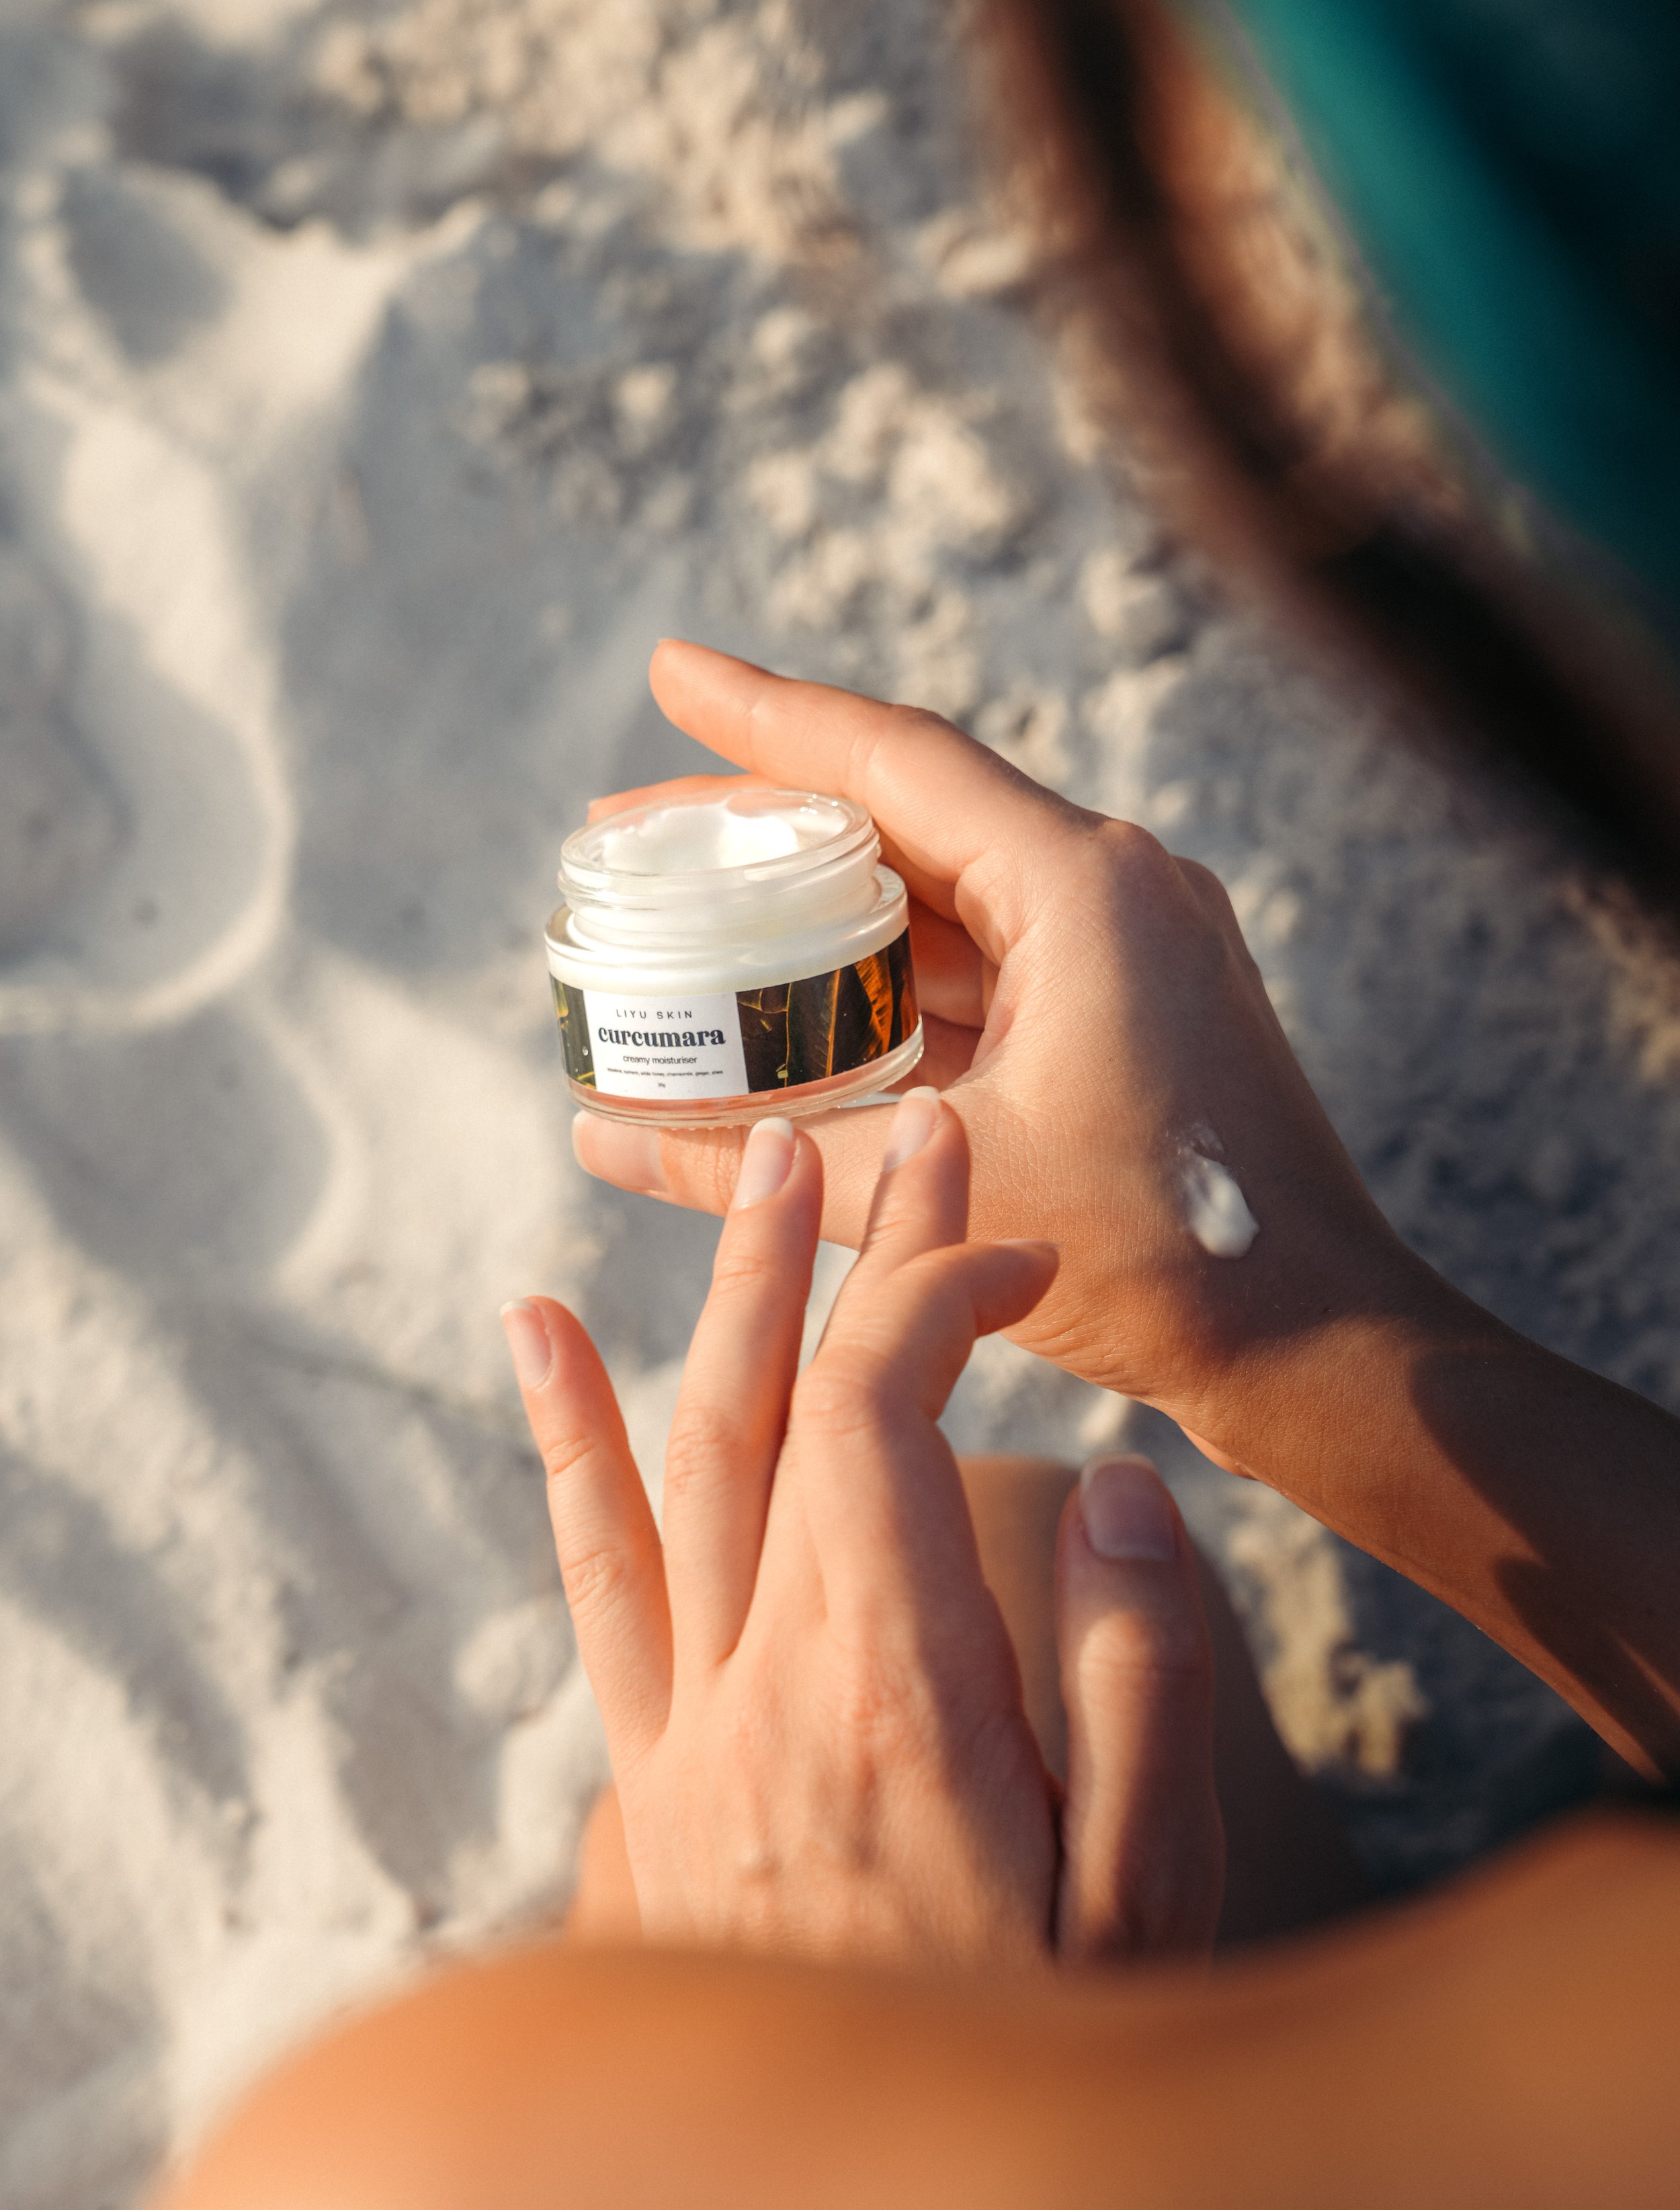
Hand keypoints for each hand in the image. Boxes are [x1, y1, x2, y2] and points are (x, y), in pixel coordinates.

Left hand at [504, 1094, 1223, 1965]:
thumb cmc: (1037, 2063)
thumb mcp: (1149, 1886)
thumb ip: (1132, 1668)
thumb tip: (1102, 1481)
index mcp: (891, 1686)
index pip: (878, 1410)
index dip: (938, 1293)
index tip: (1013, 1251)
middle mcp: (759, 1686)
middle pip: (773, 1411)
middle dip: (823, 1256)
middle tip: (865, 1135)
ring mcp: (684, 1735)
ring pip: (676, 1476)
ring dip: (707, 1317)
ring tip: (728, 1191)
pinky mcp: (651, 1787)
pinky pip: (600, 1588)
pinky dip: (574, 1461)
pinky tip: (544, 1355)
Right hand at [573, 643, 1426, 1469]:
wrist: (1319, 1339)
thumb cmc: (1168, 1259)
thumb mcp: (937, 1192)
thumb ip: (759, 1166)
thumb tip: (601, 1139)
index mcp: (1085, 888)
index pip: (894, 760)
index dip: (766, 716)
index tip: (669, 669)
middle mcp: (1113, 890)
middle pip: (906, 821)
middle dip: (762, 824)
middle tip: (630, 828)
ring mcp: (1128, 951)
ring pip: (940, 902)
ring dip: (820, 911)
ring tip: (689, 918)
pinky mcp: (1129, 1014)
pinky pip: (983, 969)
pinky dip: (884, 984)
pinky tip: (792, 1011)